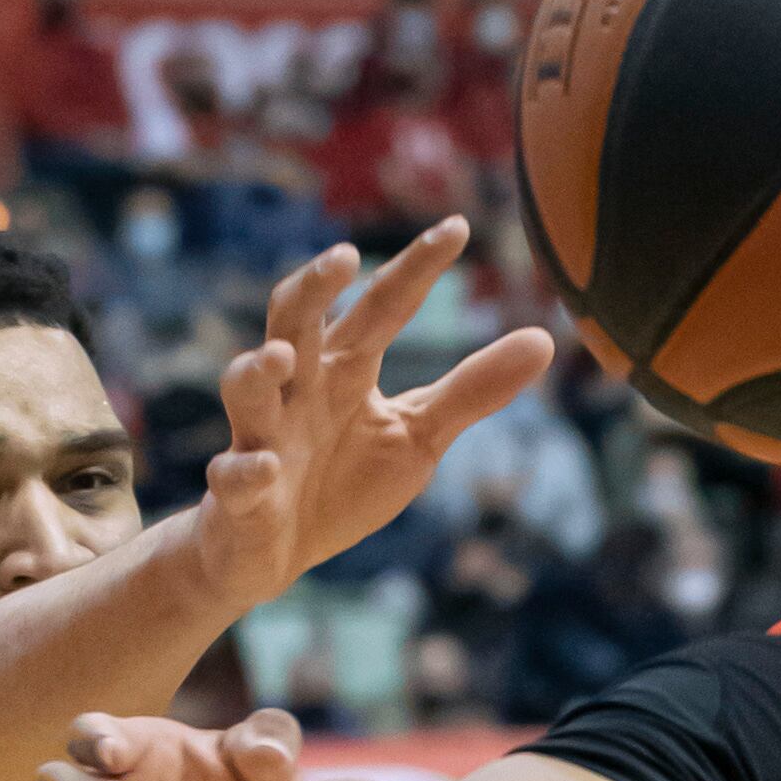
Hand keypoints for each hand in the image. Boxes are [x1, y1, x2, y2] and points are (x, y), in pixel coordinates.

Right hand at [190, 218, 553, 607]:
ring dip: (257, 370)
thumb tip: (545, 340)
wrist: (277, 553)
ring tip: (281, 356)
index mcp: (344, 370)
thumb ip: (471, 389)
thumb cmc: (345, 480)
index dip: (415, 268)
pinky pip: (234, 477)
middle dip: (313, 288)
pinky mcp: (238, 494)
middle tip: (345, 256)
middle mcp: (298, 391)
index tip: (458, 227)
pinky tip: (265, 468)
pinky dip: (245, 472)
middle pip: (294, 322)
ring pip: (247, 389)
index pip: (381, 307)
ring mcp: (261, 437)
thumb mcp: (418, 434)